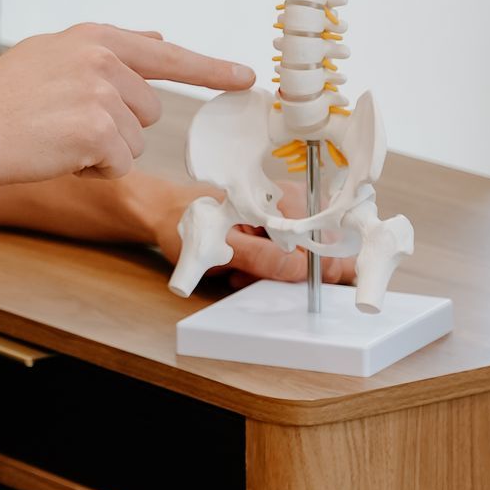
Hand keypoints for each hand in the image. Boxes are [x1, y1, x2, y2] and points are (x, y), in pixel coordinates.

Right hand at [0, 28, 255, 194]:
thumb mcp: (51, 57)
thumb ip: (107, 51)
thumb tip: (158, 39)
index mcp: (93, 37)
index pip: (166, 53)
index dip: (210, 69)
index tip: (246, 77)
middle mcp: (103, 57)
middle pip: (149, 109)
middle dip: (116, 127)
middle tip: (63, 125)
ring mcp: (102, 92)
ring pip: (136, 141)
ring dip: (103, 151)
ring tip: (54, 138)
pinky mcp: (99, 129)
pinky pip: (119, 164)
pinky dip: (92, 170)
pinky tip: (55, 155)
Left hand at [127, 176, 357, 285]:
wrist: (164, 214)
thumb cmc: (191, 222)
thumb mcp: (225, 245)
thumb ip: (264, 258)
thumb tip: (302, 271)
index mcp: (285, 199)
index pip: (325, 237)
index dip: (323, 268)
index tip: (311, 290)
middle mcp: (291, 205)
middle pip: (315, 250)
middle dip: (289, 274)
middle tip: (258, 281)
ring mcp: (283, 218)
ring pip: (297, 259)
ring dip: (272, 275)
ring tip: (240, 275)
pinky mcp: (272, 232)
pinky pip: (281, 259)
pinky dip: (263, 271)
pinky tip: (240, 272)